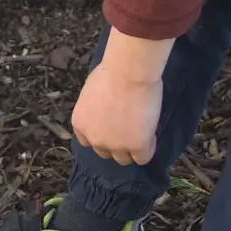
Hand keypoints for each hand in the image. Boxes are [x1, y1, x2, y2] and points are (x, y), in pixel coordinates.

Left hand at [70, 29, 172, 166]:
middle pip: (105, 152)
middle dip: (116, 143)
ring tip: (142, 131)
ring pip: (124, 159)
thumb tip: (107, 113)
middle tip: (129, 127)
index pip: (88, 141)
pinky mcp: (136, 146)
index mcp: (80, 124)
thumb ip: (96, 110)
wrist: (128, 72)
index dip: (102, 134)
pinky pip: (143, 158)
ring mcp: (115, 145)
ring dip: (131, 149)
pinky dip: (148, 149)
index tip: (112, 125)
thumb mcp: (92, 93)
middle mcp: (94, 139)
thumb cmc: (112, 72)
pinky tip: (151, 134)